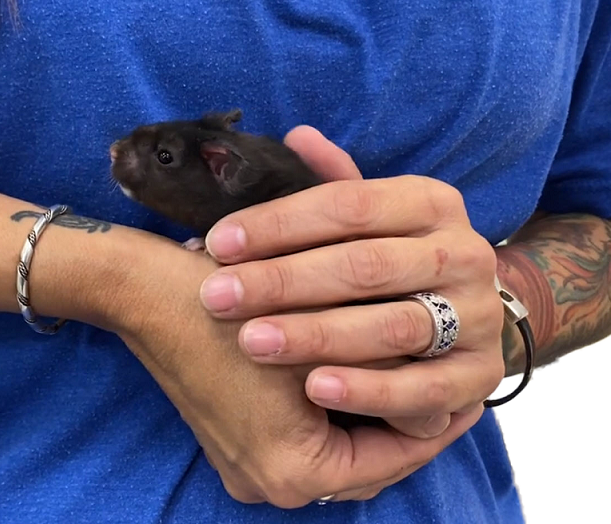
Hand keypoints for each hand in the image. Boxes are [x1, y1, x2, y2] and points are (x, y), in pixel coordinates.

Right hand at [116, 233, 484, 506]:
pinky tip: (360, 381)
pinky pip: (307, 442)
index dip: (436, 426)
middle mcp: (266, 482)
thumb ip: (387, 379)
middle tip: (449, 394)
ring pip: (338, 454)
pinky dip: (336, 415)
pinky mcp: (234, 442)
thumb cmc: (234, 305)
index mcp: (291, 471)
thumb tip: (445, 402)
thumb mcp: (321, 337)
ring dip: (370, 420)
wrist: (148, 292)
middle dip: (406, 426)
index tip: (468, 397)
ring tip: (412, 386)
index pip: (393, 462)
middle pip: (366, 466)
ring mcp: (246, 465)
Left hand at [197, 125, 504, 448]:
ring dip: (315, 335)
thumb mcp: (367, 220)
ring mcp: (477, 316)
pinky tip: (314, 390)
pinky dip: (369, 390)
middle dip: (282, 281)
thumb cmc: (390, 266)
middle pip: (365, 264)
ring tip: (252, 342)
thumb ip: (334, 186)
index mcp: (431, 203)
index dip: (278, 223)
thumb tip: (297, 136)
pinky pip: (424, 389)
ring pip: (392, 326)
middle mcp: (463, 253)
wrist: (462, 320)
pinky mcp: (479, 375)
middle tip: (217, 297)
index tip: (216, 244)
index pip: (348, 204)